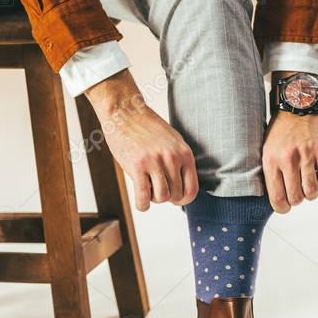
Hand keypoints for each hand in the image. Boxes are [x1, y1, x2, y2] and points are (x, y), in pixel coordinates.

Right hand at [84, 69, 197, 210]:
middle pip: (175, 196)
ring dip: (153, 199)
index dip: (183, 199)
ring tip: (146, 187)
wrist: (125, 112)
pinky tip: (140, 201)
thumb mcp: (173, 141)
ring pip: (161, 198)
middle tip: (155, 188)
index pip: (192, 190)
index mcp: (184, 153)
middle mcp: (172, 158)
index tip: (173, 198)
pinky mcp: (137, 166)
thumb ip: (180, 161)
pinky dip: (142, 205)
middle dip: (165, 197)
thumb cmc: (147, 127)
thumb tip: (183, 188)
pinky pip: (143, 197)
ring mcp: (155, 162)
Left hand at [262, 111, 317, 212]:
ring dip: (312, 192)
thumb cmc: (280, 131)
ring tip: (308, 183)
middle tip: (298, 192)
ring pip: (313, 192)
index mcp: (271, 161)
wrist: (297, 104)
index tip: (285, 206)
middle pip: (297, 198)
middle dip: (298, 200)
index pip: (277, 198)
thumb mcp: (266, 150)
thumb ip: (271, 172)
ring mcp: (307, 155)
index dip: (283, 208)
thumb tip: (277, 198)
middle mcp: (289, 159)